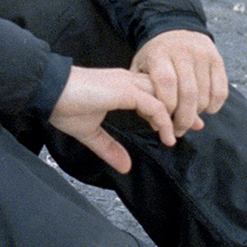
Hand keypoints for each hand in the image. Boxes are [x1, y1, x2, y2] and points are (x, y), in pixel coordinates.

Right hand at [47, 65, 179, 174]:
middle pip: (165, 90)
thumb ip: (109, 148)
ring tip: (181, 134)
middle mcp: (127, 80)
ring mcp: (127, 83)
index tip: (179, 124)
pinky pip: (154, 104)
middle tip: (198, 125)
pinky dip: (163, 120)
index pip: (152, 92)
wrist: (47, 91)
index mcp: (120, 86)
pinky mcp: (124, 90)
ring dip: (175, 115)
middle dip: (183, 107)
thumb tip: (125, 166)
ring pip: (163, 95)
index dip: (168, 107)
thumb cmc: (63, 106)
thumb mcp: (90, 133)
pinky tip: (167, 135)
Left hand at [132, 29, 227, 138]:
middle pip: (188, 94)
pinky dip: (214, 106)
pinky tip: (204, 108)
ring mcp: (202, 54)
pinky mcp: (217, 59)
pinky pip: (221, 91)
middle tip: (179, 130)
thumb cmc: (155, 56)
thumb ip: (145, 95)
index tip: (164, 120)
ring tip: (188, 117)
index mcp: (159, 54)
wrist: (174, 28)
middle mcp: (182, 52)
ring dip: (197, 113)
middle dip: (184, 119)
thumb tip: (158, 125)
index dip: (167, 107)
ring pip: (205, 95)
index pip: (166, 84)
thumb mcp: (141, 69)